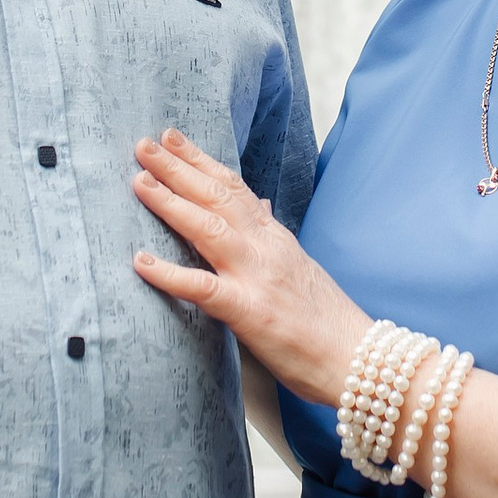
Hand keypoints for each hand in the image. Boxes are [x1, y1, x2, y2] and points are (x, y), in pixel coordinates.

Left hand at [131, 130, 363, 403]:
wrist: (357, 357)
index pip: (234, 188)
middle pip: (217, 196)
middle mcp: (265, 247)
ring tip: (140, 182)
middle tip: (144, 145)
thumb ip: (272, 235)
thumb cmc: (326, 320)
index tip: (172, 139)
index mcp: (275, 237)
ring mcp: (257, 276)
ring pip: (208, 228)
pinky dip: (170, 274)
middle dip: (178, 168)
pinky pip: (203, 288)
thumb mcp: (299, 266)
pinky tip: (141, 261)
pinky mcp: (249, 311)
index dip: (201, 161)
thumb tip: (257, 204)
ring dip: (171, 202)